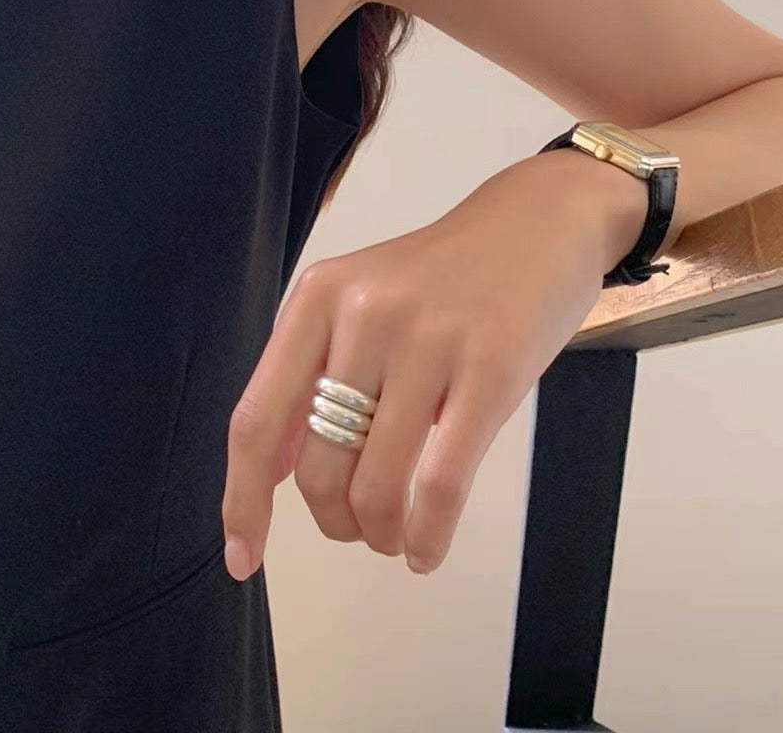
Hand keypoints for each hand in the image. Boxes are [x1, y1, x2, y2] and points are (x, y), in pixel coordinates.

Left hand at [221, 152, 627, 579]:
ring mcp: (427, 340)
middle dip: (332, 520)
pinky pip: (440, 484)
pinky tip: (427, 548)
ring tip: (395, 537)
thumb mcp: (359, 302)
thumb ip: (309, 374)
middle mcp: (362, 313)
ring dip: (379, 533)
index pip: (257, 417)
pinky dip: (427, 536)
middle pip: (316, 463)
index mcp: (317, 296)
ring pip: (375, 483)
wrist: (539, 222)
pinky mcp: (490, 369)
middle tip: (355, 529)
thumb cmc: (444, 277)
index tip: (242, 559)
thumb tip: (264, 473)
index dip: (242, 499)